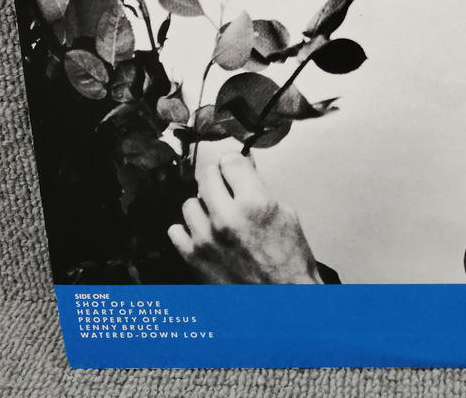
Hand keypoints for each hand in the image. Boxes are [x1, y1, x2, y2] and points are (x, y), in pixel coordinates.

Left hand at [168, 152, 321, 283]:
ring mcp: (205, 240)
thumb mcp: (285, 214)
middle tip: (227, 189)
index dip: (236, 165)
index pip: (230, 161)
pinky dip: (189, 231)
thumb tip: (243, 166)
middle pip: (207, 176)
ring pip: (190, 203)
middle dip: (219, 179)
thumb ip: (258, 187)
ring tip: (219, 218)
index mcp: (254, 204)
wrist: (283, 303)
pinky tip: (205, 235)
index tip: (236, 169)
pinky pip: (176, 231)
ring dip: (204, 207)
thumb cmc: (288, 262)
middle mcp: (226, 219)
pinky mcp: (193, 259)